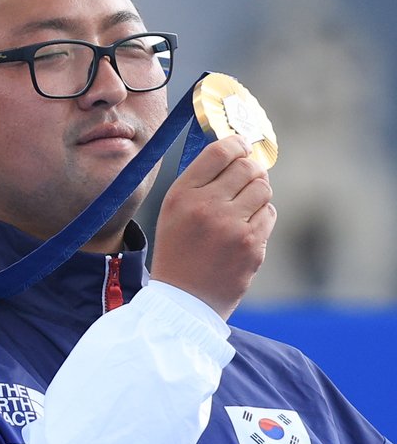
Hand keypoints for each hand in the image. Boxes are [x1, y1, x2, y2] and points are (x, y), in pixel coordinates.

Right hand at [151, 135, 275, 319]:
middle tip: (246, 177)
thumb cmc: (178, 250)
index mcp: (182, 195)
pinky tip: (244, 230)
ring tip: (242, 208)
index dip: (237, 144)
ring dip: (257, 194)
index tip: (242, 147)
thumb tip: (238, 152)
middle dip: (251, 169)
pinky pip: (269, 214)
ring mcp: (232, 227)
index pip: (220, 152)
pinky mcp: (251, 245)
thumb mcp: (174, 211)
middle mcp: (207, 207)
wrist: (183, 300)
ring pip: (263, 189)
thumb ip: (200, 181)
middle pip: (247, 167)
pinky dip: (261, 217)